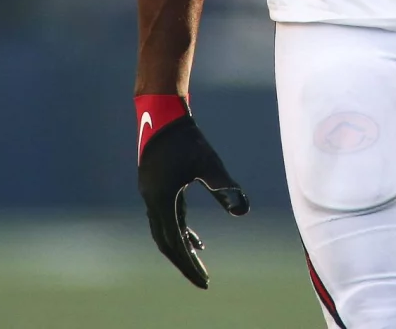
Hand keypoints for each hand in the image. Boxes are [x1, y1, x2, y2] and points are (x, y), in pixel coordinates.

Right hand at [137, 107, 249, 286]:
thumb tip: (244, 211)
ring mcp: (151, 194)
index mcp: (161, 199)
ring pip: (164, 231)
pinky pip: (167, 217)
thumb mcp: (208, 163)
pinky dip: (179, 230)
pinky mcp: (156, 187)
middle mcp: (151, 200)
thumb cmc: (186, 137)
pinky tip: (196, 237)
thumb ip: (225, 187)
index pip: (175, 243)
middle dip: (184, 263)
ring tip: (200, 259)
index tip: (204, 282)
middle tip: (202, 281)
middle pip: (166, 243)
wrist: (163, 113)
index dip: (189, 265)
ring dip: (181, 247)